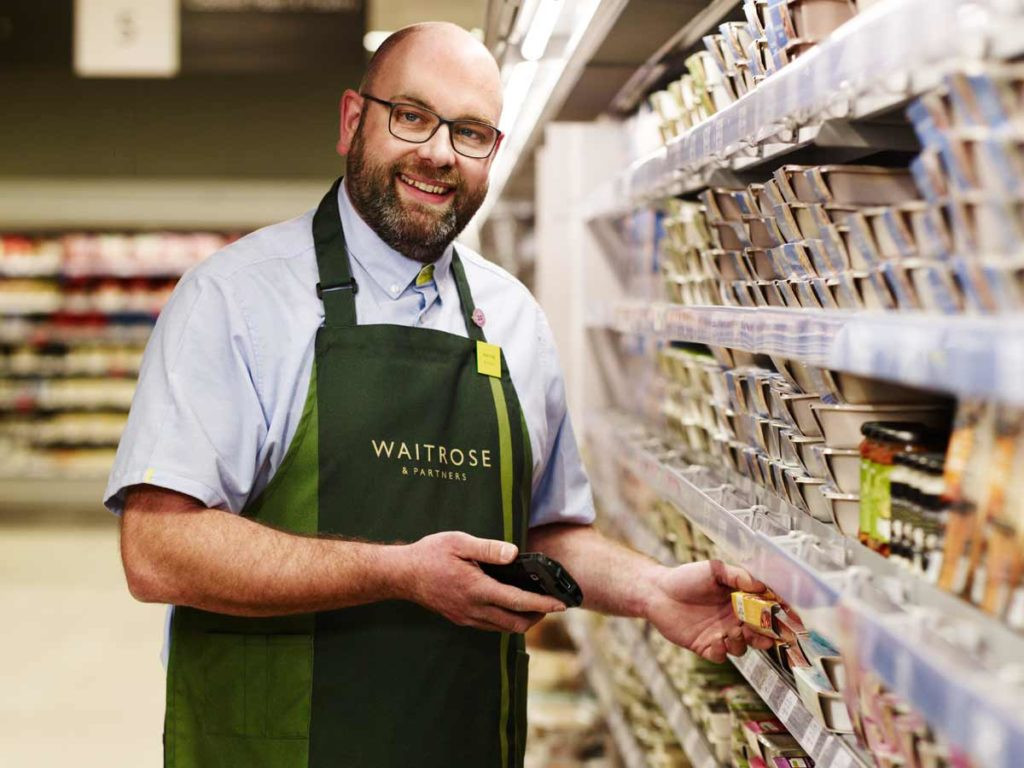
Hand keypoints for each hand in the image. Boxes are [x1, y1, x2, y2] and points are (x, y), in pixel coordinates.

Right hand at [400, 531, 565, 632]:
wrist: (402, 575)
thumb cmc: (430, 554)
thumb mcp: (459, 542)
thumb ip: (488, 548)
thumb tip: (514, 554)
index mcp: (476, 590)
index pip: (518, 601)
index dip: (542, 603)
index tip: (561, 603)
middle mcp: (473, 609)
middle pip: (515, 623)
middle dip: (537, 617)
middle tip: (551, 605)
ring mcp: (466, 617)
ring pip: (502, 628)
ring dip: (522, 620)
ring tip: (535, 606)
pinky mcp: (460, 618)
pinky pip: (489, 625)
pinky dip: (505, 620)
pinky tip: (508, 606)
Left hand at [645, 559, 775, 661]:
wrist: (657, 592)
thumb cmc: (686, 578)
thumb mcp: (714, 570)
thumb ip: (738, 576)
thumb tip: (762, 585)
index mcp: (740, 602)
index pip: (765, 612)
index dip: (778, 617)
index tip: (790, 619)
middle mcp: (733, 620)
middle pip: (759, 634)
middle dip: (766, 637)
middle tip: (767, 635)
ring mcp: (720, 634)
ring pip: (741, 648)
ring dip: (742, 643)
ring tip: (734, 633)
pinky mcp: (705, 647)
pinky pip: (719, 656)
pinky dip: (721, 652)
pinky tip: (716, 641)